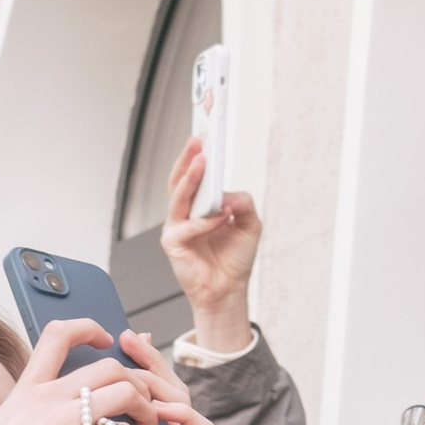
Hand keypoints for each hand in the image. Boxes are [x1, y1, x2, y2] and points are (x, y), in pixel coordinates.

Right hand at [0, 321, 140, 424]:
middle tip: (144, 402)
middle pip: (110, 366)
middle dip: (137, 382)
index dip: (88, 328)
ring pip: (127, 391)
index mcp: (29, 386)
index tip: (107, 339)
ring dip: (148, 410)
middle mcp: (49, 395)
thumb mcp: (8, 421)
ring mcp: (65, 418)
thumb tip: (66, 403)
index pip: (58, 334)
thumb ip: (35, 405)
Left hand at [94, 339, 269, 424]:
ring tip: (139, 349)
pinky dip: (182, 415)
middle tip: (124, 337)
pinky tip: (163, 404)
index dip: (127, 385)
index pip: (141, 412)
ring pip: (181, 404)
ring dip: (160, 375)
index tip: (104, 360)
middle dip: (143, 364)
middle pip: (162, 396)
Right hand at [161, 139, 260, 353]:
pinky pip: (188, 227)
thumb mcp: (250, 224)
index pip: (194, 175)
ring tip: (201, 161)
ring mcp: (176, 227)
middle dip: (188, 158)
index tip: (204, 134)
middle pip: (181, 180)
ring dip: (190, 178)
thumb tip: (227, 195)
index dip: (196, 155)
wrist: (228, 291)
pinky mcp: (173, 243)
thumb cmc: (234, 259)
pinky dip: (205, 221)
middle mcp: (184, 213)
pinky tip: (221, 216)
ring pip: (179, 197)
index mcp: (199, 205)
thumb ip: (243, 203)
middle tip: (198, 140)